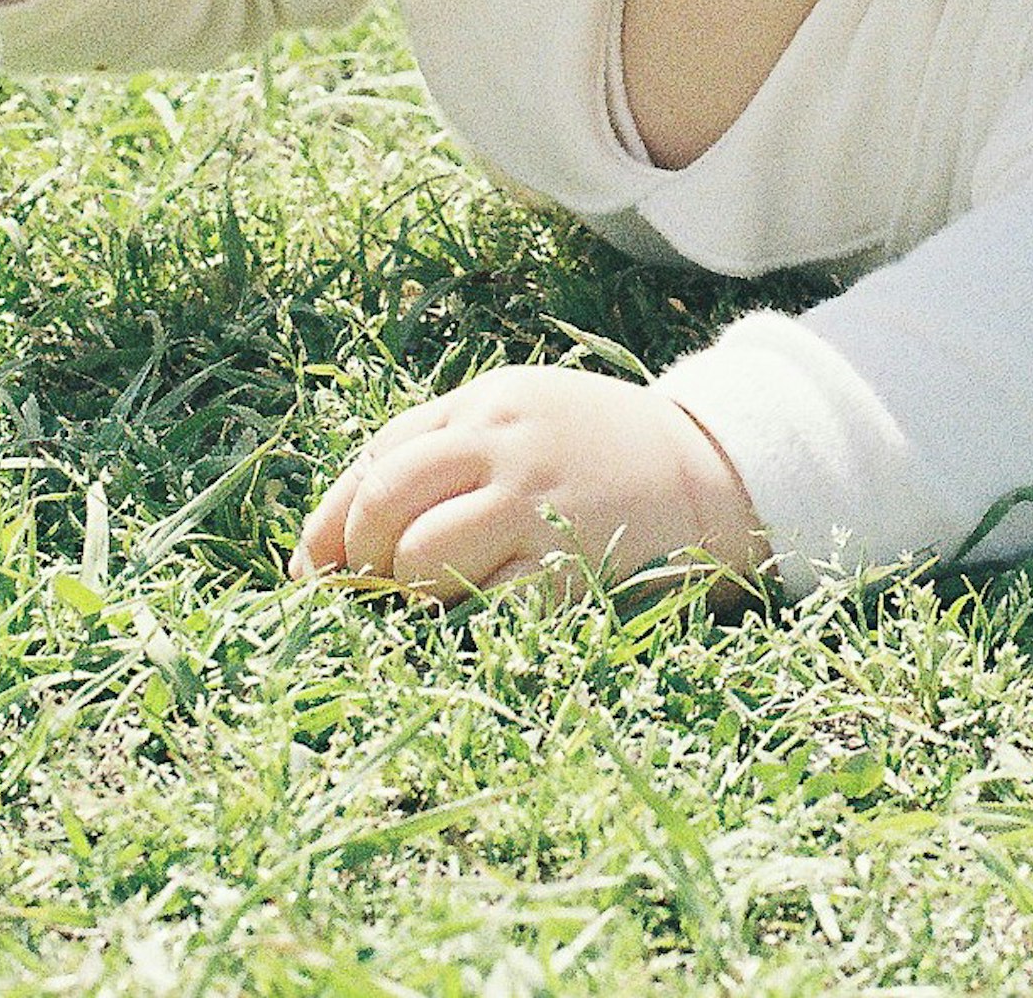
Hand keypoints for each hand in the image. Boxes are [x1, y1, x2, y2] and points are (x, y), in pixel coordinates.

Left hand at [292, 366, 767, 599]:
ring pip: (422, 560)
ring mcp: (539, 502)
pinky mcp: (572, 563)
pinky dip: (467, 628)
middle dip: (361, 558)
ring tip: (438, 604)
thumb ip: (445, 453)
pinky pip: (488, 610)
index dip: (329, 522)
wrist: (718, 472)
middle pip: (384, 503)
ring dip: (412, 595)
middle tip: (375, 591)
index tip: (313, 569)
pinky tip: (480, 627)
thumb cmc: (602, 457)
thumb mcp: (524, 420)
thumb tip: (341, 534)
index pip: (376, 460)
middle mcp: (504, 443)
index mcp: (485, 404)